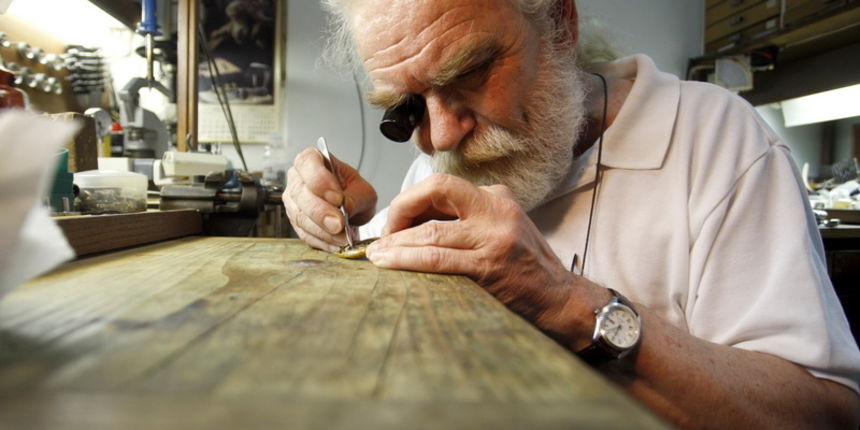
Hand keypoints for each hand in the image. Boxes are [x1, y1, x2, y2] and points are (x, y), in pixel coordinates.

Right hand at [283, 147, 376, 251]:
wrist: (352, 210)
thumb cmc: (354, 193)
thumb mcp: (363, 191)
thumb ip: (355, 197)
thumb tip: (344, 206)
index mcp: (312, 160)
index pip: (307, 163)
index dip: (319, 180)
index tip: (337, 197)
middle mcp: (297, 178)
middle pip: (300, 193)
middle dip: (321, 211)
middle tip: (339, 223)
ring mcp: (293, 201)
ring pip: (300, 216)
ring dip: (322, 230)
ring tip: (342, 237)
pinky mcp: (295, 222)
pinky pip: (304, 233)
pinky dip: (322, 240)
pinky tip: (336, 243)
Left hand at [365, 174, 581, 324]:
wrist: (560, 299)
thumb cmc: (524, 267)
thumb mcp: (499, 229)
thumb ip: (464, 221)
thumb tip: (411, 224)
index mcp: (496, 196)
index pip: (442, 186)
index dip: (410, 201)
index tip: (395, 222)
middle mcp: (496, 208)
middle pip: (436, 191)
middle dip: (400, 211)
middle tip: (383, 237)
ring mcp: (494, 236)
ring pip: (431, 231)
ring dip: (396, 244)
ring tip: (376, 255)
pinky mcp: (489, 265)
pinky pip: (438, 259)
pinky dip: (407, 260)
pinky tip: (389, 264)